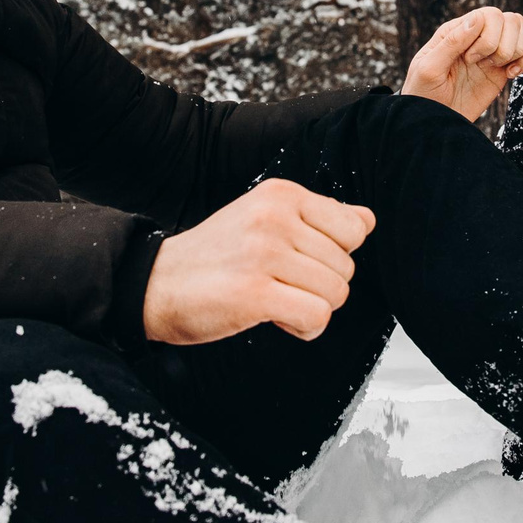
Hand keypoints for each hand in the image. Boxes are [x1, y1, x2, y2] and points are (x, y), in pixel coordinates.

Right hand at [141, 178, 375, 344]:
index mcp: (280, 194)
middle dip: (321, 287)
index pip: (353, 229)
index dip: (334, 256)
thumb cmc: (214, 256)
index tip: (301, 262)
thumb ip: (319, 218)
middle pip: (346, 266)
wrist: (155, 283)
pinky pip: (317, 316)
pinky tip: (278, 320)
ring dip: (312, 309)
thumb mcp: (265, 219)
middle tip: (282, 286)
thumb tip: (367, 220)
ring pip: (336, 293)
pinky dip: (305, 328)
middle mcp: (274, 217)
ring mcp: (264, 254)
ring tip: (277, 301)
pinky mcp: (254, 293)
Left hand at [398, 6, 522, 120]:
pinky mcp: (501, 69)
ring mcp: (490, 52)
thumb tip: (477, 17)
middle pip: (508, 20)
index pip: (488, 15)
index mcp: (456, 31)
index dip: (486, 36)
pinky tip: (511, 74)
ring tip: (495, 68)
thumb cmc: (424, 93)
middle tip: (481, 64)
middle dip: (500, 45)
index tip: (469, 59)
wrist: (433, 120)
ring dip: (513, 51)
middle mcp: (475, 37)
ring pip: (519, 30)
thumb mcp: (429, 67)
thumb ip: (452, 41)